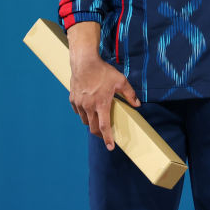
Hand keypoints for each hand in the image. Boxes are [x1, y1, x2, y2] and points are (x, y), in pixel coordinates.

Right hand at [67, 23, 139, 150]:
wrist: (84, 62)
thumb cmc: (103, 71)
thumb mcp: (121, 81)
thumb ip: (130, 94)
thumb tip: (137, 104)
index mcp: (101, 104)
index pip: (104, 126)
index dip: (107, 138)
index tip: (110, 147)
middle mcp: (88, 106)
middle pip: (93, 127)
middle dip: (99, 134)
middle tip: (105, 135)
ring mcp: (79, 104)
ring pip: (85, 120)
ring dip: (91, 123)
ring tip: (98, 119)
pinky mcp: (72, 99)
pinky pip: (78, 112)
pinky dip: (84, 113)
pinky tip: (89, 108)